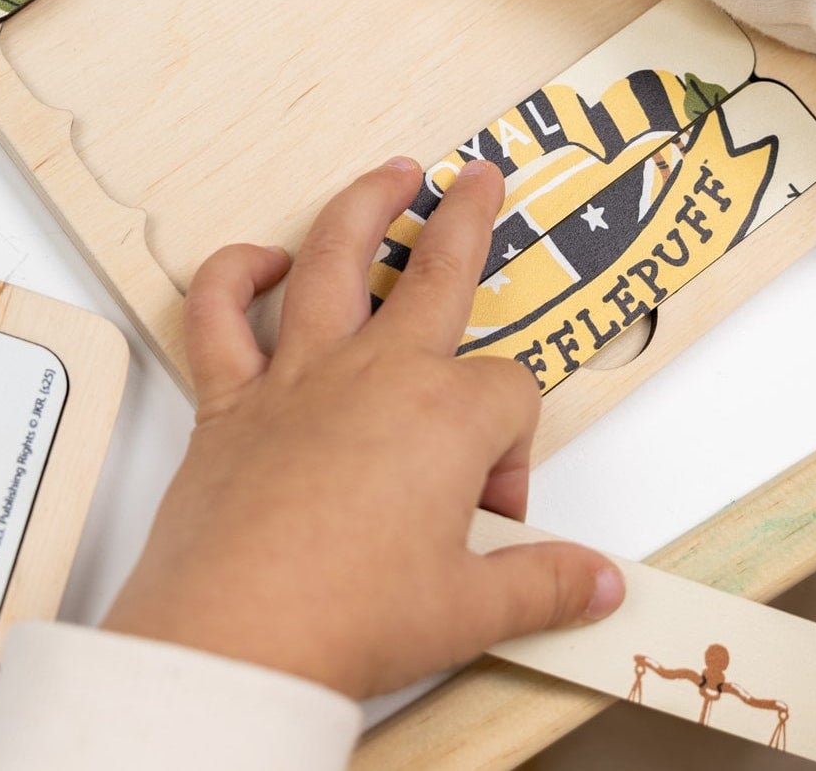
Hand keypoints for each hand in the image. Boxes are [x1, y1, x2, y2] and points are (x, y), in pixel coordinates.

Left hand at [101, 156, 623, 700]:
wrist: (236, 639)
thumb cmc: (345, 618)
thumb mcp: (470, 611)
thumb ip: (543, 584)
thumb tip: (595, 584)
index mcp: (443, 416)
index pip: (509, 397)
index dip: (514, 451)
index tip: (493, 508)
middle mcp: (373, 374)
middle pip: (437, 272)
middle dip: (468, 219)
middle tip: (481, 180)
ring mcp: (298, 376)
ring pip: (332, 259)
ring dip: (363, 206)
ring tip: (388, 175)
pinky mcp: (231, 397)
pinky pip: (220, 314)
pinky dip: (233, 277)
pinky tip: (261, 263)